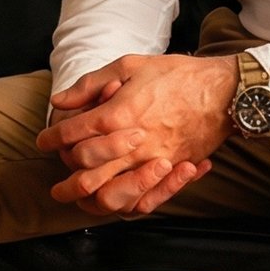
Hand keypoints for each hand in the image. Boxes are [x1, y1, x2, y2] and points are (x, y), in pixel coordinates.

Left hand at [35, 54, 236, 216]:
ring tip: (78, 199)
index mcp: (119, 113)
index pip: (73, 134)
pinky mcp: (172, 171)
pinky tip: (114, 200)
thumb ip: (91, 85)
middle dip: (66, 180)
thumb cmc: (178, 75)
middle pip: (87, 172)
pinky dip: (125, 204)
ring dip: (89, 200)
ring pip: (112, 195)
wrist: (224, 90)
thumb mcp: (130, 66)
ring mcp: (154, 161)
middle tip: (56, 183)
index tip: (45, 140)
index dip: (52, 138)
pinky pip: (145, 201)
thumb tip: (60, 101)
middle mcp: (134, 143)